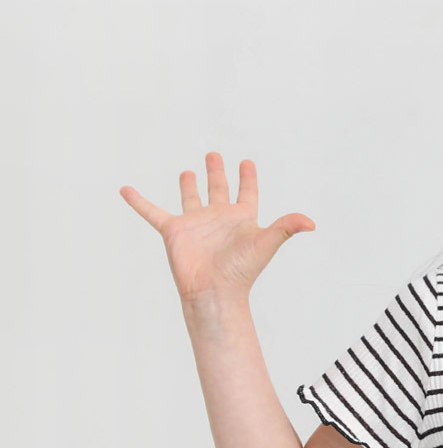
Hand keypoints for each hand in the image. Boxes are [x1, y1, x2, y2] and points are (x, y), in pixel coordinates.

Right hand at [119, 153, 314, 301]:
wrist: (214, 292)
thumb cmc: (241, 271)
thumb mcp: (265, 243)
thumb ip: (286, 228)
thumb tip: (312, 223)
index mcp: (241, 219)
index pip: (247, 193)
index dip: (248, 178)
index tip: (247, 162)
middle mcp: (218, 219)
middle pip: (219, 190)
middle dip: (218, 173)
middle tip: (215, 155)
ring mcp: (195, 224)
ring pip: (191, 199)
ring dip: (189, 185)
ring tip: (189, 171)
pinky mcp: (174, 232)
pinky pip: (152, 212)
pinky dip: (139, 201)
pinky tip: (125, 189)